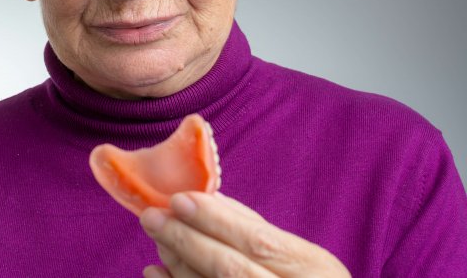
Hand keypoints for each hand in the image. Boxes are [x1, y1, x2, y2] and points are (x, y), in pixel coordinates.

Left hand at [139, 191, 350, 277]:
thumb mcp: (300, 257)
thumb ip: (255, 228)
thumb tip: (209, 197)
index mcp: (315, 271)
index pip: (259, 242)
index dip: (216, 221)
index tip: (179, 199)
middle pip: (231, 270)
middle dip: (186, 240)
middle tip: (152, 217)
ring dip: (178, 263)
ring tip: (157, 238)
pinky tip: (155, 272)